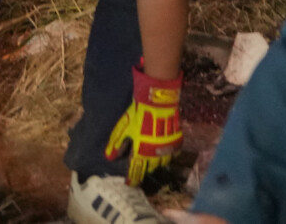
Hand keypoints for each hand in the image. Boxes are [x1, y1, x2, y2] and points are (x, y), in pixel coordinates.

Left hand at [102, 62, 182, 182]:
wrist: (158, 102)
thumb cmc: (138, 114)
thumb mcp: (123, 128)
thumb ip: (117, 143)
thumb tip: (109, 157)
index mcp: (141, 153)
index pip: (136, 171)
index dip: (132, 178)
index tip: (130, 183)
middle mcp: (155, 155)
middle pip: (149, 169)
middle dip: (142, 170)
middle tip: (138, 168)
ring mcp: (167, 150)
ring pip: (161, 164)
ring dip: (154, 164)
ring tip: (149, 161)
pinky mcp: (176, 143)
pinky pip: (171, 155)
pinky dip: (166, 156)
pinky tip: (162, 153)